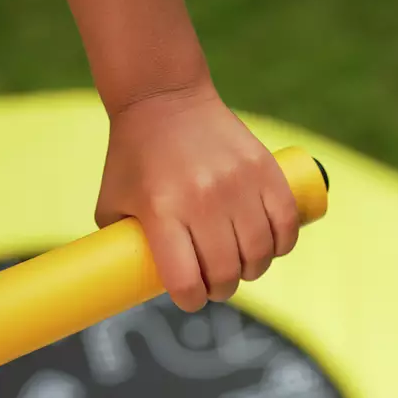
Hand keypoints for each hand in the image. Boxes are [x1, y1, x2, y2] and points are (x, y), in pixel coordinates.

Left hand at [94, 85, 299, 311]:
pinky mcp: (264, 168)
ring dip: (253, 270)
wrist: (164, 98)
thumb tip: (134, 283)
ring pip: (260, 253)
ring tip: (242, 266)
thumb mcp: (112, 202)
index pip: (185, 280)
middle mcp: (201, 199)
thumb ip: (120, 243)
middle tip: (217, 284)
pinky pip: (285, 223)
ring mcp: (237, 183)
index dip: (190, 300)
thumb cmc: (134, 157)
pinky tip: (270, 247)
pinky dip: (281, 245)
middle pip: (226, 272)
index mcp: (162, 211)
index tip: (191, 297)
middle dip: (222, 290)